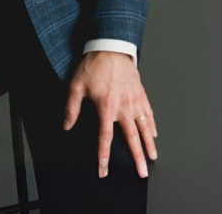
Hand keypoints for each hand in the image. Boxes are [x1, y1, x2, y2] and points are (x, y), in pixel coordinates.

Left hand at [63, 50, 157, 178]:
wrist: (111, 47)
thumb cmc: (94, 65)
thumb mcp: (76, 85)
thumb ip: (72, 108)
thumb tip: (66, 126)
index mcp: (106, 107)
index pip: (105, 138)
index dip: (104, 156)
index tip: (104, 170)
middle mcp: (123, 107)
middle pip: (132, 138)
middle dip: (137, 158)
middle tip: (142, 173)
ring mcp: (135, 101)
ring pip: (144, 128)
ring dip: (149, 145)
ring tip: (152, 158)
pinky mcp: (141, 94)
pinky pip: (149, 113)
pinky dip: (152, 125)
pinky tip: (154, 134)